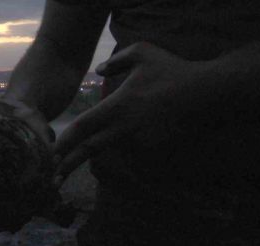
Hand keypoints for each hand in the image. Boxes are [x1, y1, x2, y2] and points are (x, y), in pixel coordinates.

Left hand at [53, 42, 210, 181]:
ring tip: (109, 147)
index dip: (63, 143)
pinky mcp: (155, 152)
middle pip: (90, 150)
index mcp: (117, 107)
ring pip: (115, 149)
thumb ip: (117, 61)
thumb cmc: (174, 71)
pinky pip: (136, 151)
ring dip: (108, 150)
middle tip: (52, 179)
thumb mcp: (143, 53)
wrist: (209, 94)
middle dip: (69, 165)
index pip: (82, 128)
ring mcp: (140, 143)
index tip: (49, 155)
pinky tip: (146, 136)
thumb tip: (100, 70)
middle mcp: (125, 129)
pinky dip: (132, 147)